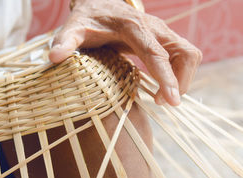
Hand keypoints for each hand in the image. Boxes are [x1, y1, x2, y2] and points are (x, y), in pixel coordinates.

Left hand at [49, 0, 201, 105]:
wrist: (100, 3)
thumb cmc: (87, 18)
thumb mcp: (73, 28)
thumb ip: (65, 41)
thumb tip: (53, 57)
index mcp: (134, 26)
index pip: (158, 52)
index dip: (167, 77)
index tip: (172, 100)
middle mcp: (154, 27)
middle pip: (185, 53)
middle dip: (181, 81)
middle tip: (162, 103)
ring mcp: (162, 32)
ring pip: (189, 55)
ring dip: (182, 79)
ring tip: (161, 99)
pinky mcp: (164, 38)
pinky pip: (183, 56)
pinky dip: (178, 74)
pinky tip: (161, 89)